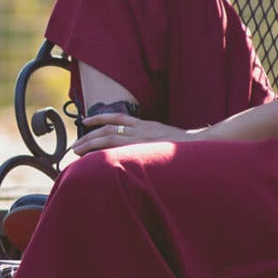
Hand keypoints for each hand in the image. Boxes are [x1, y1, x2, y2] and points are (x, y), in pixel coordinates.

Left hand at [71, 113, 202, 155]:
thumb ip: (153, 141)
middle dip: (89, 137)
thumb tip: (143, 150)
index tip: (86, 121)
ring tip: (77, 152)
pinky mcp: (143, 148)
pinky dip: (103, 153)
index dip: (100, 118)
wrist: (202, 146)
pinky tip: (92, 159)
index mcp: (147, 125)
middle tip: (75, 147)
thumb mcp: (167, 139)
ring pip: (108, 138)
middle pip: (107, 129)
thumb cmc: (187, 148)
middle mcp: (141, 129)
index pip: (118, 118)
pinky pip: (119, 149)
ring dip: (90, 145)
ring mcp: (141, 139)